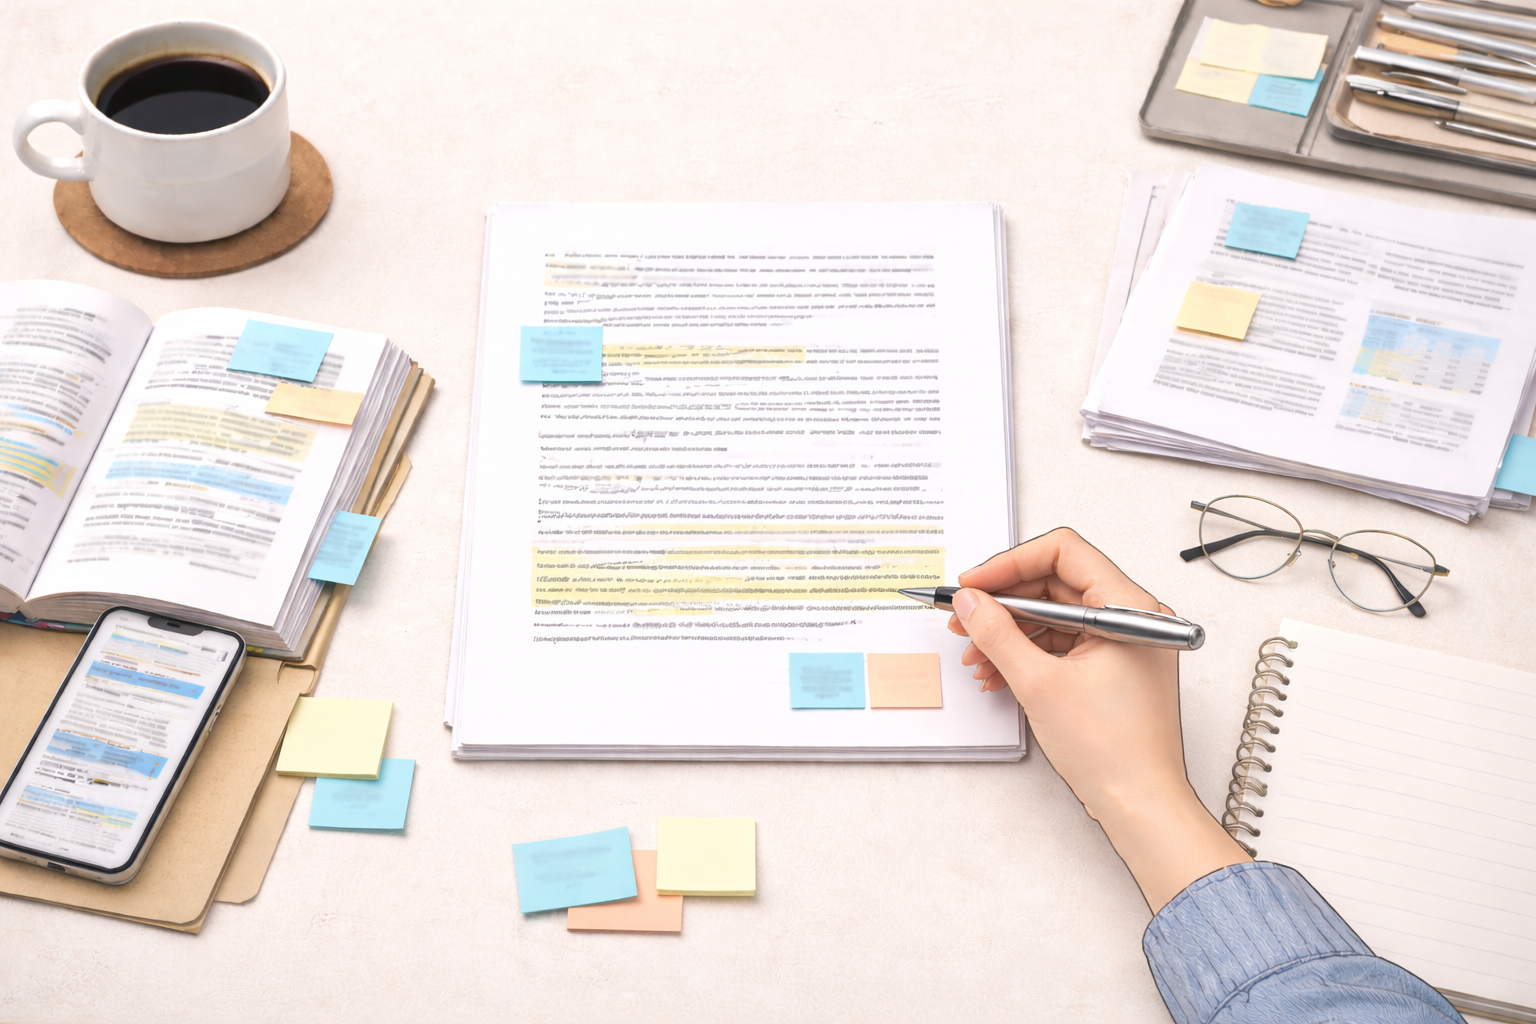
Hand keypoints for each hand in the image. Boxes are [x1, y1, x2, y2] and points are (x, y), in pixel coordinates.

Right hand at [948, 528, 1248, 911]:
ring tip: (974, 655)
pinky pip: (1062, 643)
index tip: (975, 583)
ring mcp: (1122, 643)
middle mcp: (1132, 617)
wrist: (1141, 805)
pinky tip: (996, 672)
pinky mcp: (1112, 666)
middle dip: (1003, 602)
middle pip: (1056, 583)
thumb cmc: (1114, 752)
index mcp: (1129, 608)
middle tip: (964, 616)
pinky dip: (1027, 653)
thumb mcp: (1039, 684)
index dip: (1011, 563)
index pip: (1063, 553)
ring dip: (1009, 632)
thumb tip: (971, 602)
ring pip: (1054, 616)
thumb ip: (998, 634)